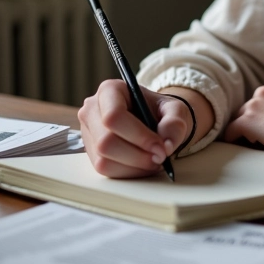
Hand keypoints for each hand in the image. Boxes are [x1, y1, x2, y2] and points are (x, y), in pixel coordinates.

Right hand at [78, 80, 192, 177]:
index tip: (160, 147)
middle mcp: (92, 109)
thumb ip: (175, 123)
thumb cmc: (161, 111)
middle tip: (160, 158)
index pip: (114, 116)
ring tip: (154, 161)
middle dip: (137, 155)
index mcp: (110, 90)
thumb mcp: (175, 109)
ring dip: (133, 167)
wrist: (154, 119)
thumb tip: (166, 145)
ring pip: (103, 160)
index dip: (138, 136)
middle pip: (105, 141)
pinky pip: (104, 169)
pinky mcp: (90, 151)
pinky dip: (128, 172)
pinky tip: (143, 165)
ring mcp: (89, 132)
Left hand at [223, 79, 263, 160]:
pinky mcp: (248, 121)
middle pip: (249, 108)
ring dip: (246, 130)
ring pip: (240, 118)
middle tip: (260, 138)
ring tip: (254, 143)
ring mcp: (256, 105)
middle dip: (254, 122)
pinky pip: (231, 130)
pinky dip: (232, 138)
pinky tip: (237, 145)